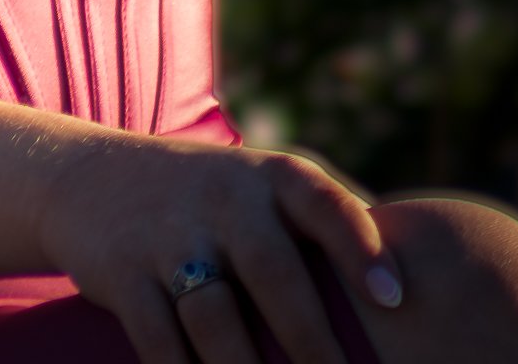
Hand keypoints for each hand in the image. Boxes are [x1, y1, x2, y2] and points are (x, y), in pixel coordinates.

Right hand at [36, 126, 402, 363]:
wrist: (89, 176)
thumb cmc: (212, 201)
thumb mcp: (264, 188)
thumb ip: (330, 223)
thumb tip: (428, 282)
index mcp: (269, 177)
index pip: (323, 202)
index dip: (360, 247)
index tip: (395, 300)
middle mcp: (221, 197)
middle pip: (272, 272)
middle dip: (311, 341)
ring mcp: (168, 235)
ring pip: (215, 318)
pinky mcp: (122, 274)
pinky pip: (160, 342)